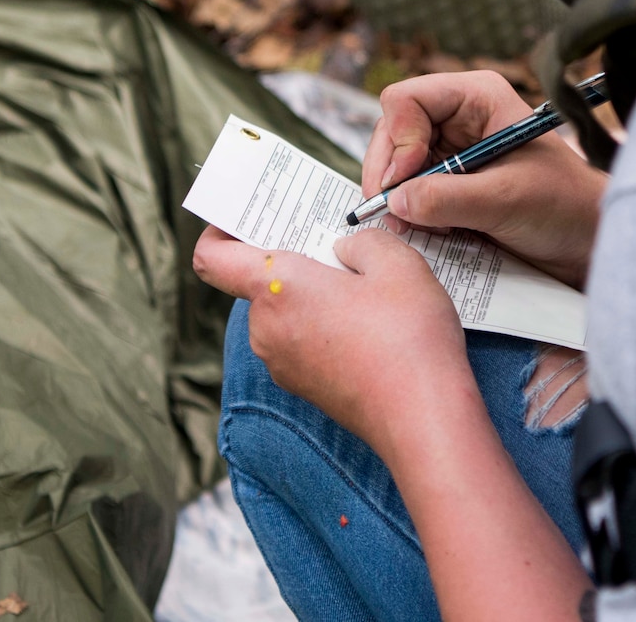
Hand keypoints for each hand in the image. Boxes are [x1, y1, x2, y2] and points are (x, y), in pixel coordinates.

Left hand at [195, 221, 592, 620]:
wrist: (424, 418)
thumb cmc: (407, 338)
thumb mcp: (395, 260)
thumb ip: (361, 240)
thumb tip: (344, 252)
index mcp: (276, 287)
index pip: (212, 258)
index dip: (218, 232)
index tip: (244, 218)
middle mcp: (267, 329)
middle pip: (260, 282)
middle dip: (293, 260)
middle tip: (337, 245)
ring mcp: (284, 364)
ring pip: (286, 312)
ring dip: (315, 295)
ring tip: (368, 288)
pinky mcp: (307, 387)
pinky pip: (303, 341)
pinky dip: (326, 326)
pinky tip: (373, 325)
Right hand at [363, 71, 605, 287]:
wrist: (586, 242)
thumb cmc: (564, 207)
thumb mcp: (506, 199)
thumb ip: (448, 198)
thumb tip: (396, 201)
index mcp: (476, 97)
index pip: (407, 100)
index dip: (398, 140)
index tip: (404, 182)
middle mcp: (458, 117)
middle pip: (391, 132)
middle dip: (390, 174)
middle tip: (394, 213)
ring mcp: (450, 150)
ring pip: (394, 165)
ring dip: (399, 198)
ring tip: (421, 225)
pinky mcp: (448, 182)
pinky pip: (408, 191)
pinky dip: (410, 213)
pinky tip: (433, 230)